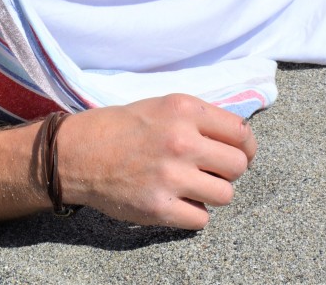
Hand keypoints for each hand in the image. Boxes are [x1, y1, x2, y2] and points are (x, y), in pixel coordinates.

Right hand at [61, 95, 257, 228]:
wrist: (79, 153)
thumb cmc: (125, 128)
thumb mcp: (165, 105)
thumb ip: (201, 119)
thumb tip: (239, 140)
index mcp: (185, 111)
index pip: (241, 132)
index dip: (246, 147)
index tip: (241, 154)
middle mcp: (181, 141)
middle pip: (238, 166)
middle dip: (230, 171)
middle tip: (214, 172)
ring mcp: (170, 176)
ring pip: (225, 195)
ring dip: (214, 194)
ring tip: (195, 187)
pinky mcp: (158, 207)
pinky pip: (201, 219)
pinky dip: (194, 214)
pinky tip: (180, 202)